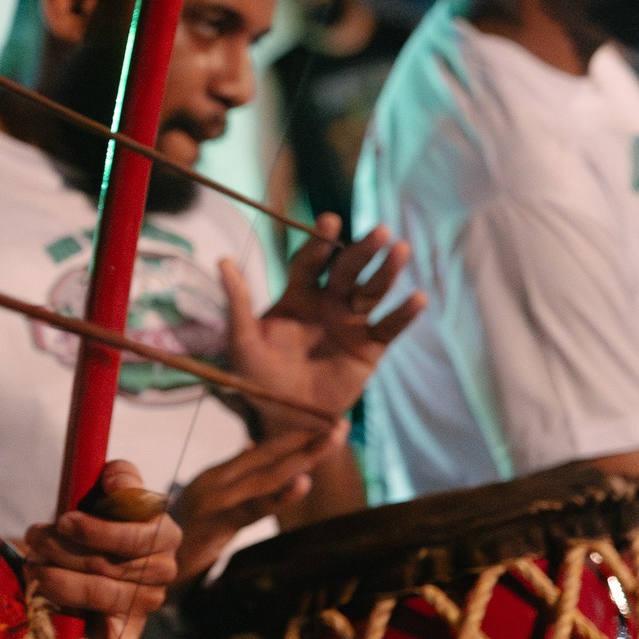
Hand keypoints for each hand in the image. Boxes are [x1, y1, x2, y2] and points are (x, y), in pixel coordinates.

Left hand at [22, 461, 181, 638]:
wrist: (103, 552)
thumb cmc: (105, 517)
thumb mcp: (114, 492)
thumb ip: (121, 480)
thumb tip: (118, 478)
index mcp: (164, 537)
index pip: (138, 538)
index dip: (97, 531)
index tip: (63, 520)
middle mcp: (160, 575)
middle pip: (111, 569)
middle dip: (64, 554)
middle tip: (33, 542)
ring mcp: (143, 608)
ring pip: (105, 600)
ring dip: (62, 585)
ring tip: (33, 569)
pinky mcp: (126, 637)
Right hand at [174, 424, 349, 577]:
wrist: (145, 563)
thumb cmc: (180, 533)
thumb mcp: (208, 501)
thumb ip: (234, 477)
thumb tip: (256, 449)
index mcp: (219, 475)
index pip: (265, 451)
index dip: (298, 437)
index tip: (330, 424)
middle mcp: (217, 482)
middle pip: (271, 459)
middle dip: (309, 442)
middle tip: (342, 426)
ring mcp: (216, 501)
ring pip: (268, 477)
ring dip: (303, 458)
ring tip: (331, 441)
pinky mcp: (217, 525)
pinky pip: (254, 509)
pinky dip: (280, 496)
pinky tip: (303, 483)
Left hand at [223, 219, 422, 434]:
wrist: (283, 417)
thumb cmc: (257, 376)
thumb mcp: (242, 340)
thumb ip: (237, 302)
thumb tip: (221, 260)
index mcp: (297, 295)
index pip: (311, 261)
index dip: (319, 242)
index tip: (328, 221)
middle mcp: (328, 302)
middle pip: (348, 269)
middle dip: (362, 250)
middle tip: (378, 231)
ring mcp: (351, 323)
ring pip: (373, 291)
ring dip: (387, 271)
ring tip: (400, 250)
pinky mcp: (370, 347)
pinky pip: (389, 327)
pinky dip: (404, 314)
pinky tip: (417, 298)